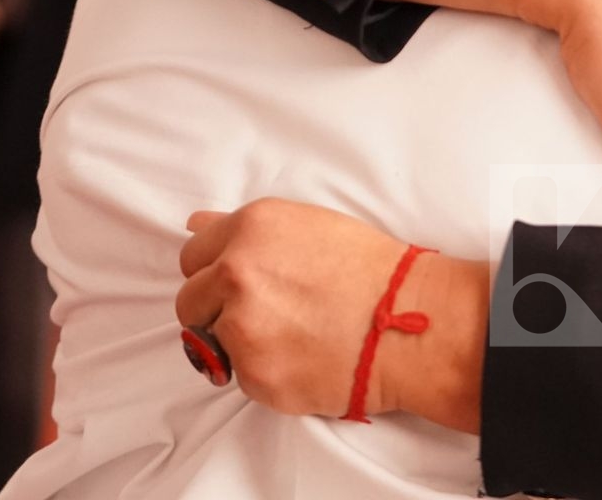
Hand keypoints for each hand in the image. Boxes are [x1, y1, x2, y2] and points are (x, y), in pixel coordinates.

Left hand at [176, 199, 486, 430]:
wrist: (411, 321)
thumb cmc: (372, 271)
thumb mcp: (309, 226)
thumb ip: (245, 229)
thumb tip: (196, 224)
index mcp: (250, 229)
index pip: (193, 256)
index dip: (216, 272)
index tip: (239, 285)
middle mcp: (236, 273)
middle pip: (190, 301)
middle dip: (217, 310)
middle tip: (268, 315)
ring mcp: (242, 327)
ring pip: (213, 341)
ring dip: (242, 343)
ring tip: (294, 336)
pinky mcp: (254, 374)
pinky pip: (241, 376)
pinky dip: (267, 372)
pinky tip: (304, 358)